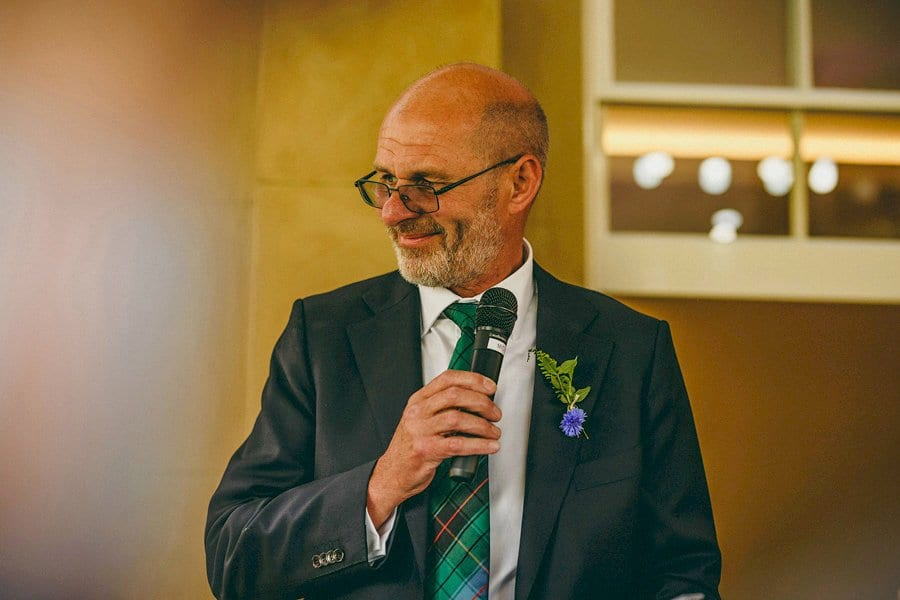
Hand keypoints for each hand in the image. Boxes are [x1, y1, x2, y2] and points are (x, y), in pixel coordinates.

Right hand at [366, 370, 501, 527]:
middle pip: (455, 395)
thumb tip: (477, 402)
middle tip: (495, 413)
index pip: (447, 379)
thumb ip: (442, 408)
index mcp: (418, 400)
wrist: (393, 473)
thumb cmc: (411, 447)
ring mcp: (420, 430)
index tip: (490, 386)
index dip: (473, 380)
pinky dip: (479, 445)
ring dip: (483, 425)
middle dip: (482, 403)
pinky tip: (489, 446)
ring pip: (458, 418)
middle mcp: (418, 412)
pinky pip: (458, 444)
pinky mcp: (426, 450)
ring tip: (494, 432)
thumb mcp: (421, 420)